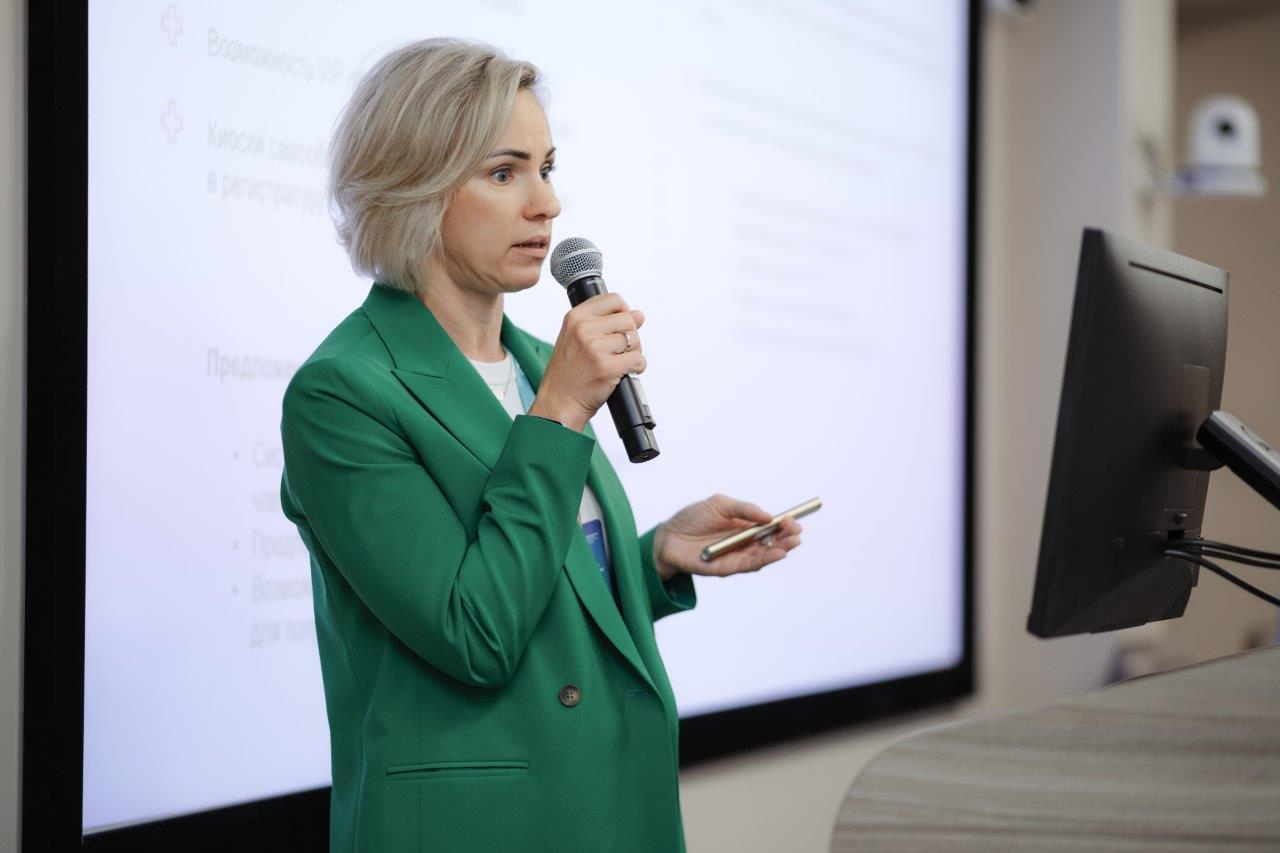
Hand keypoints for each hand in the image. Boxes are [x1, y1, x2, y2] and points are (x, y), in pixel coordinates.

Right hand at [528, 292, 645, 430]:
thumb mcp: (578, 340)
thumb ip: (605, 324)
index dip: (623, 312)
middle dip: (631, 336)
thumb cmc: (568, 374)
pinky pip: (638, 360)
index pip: (613, 299)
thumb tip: (639, 314)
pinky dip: (637, 368)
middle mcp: (584, 329)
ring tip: (619, 364)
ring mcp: (595, 348)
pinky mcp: (607, 367)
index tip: (619, 328)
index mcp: (575, 317)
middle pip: (628, 320)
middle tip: (620, 352)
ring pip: (635, 340)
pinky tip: (624, 373)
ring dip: (633, 353)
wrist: (558, 403)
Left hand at [652, 493, 803, 580]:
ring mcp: (737, 556)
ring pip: (764, 556)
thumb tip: (769, 516)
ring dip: (780, 550)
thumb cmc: (693, 517)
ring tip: (792, 543)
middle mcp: (744, 543)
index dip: (784, 525)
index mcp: (745, 526)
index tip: (794, 520)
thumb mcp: (720, 504)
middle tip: (797, 533)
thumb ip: (744, 509)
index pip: (770, 527)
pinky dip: (764, 560)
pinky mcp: (727, 568)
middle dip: (786, 538)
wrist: (668, 535)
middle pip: (771, 543)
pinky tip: (777, 554)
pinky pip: (748, 565)